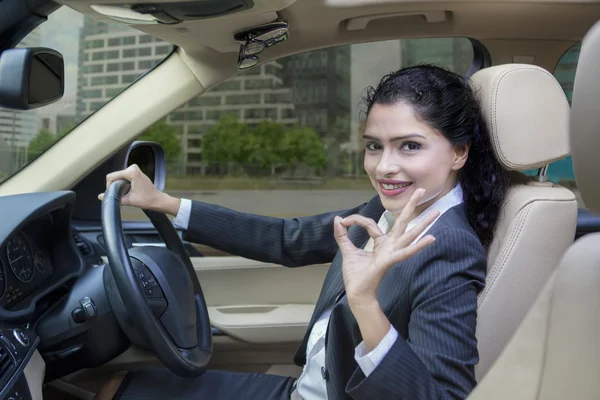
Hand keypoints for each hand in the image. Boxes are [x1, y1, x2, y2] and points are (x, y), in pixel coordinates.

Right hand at [97, 164, 180, 214]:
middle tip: (121, 194)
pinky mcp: (136, 171)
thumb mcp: (129, 200)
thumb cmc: (146, 200)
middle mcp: (133, 168)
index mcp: (132, 172)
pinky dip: (123, 182)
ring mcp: (135, 169)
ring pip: (118, 176)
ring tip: (126, 192)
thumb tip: (100, 197)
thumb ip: (114, 198)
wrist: (157, 199)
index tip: (114, 194)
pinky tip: (128, 190)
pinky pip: (123, 175)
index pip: (111, 176)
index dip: (109, 186)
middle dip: (114, 185)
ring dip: (119, 184)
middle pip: (115, 175)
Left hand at [333, 188, 439, 307]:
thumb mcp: (347, 251)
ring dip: (424, 223)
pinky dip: (418, 246)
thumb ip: (342, 235)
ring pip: (409, 234)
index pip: (371, 223)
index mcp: (380, 243)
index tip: (344, 222)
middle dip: (411, 206)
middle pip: (402, 222)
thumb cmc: (356, 275)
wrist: (356, 293)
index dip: (356, 220)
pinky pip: (405, 252)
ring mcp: (392, 253)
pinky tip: (431, 238)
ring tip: (437, 212)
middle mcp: (390, 246)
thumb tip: (338, 219)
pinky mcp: (390, 261)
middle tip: (422, 190)